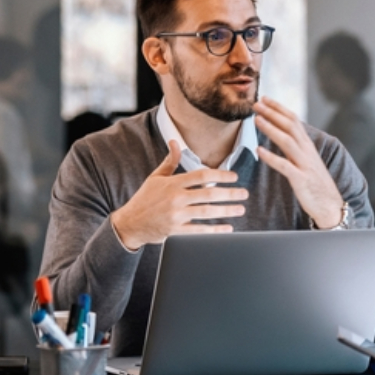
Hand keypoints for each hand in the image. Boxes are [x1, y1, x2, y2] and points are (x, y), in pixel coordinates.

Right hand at [109, 140, 248, 250]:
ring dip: (227, 210)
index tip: (234, 177)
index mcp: (172, 183)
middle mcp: (175, 198)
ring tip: (240, 209)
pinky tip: (227, 229)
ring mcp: (176, 216)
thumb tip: (175, 142)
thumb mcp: (155, 177)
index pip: (202, 175)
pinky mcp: (176, 231)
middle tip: (244, 193)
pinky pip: (200, 231)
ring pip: (207, 212)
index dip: (221, 174)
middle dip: (230, 193)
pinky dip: (215, 230)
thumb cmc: (144, 199)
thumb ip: (169, 161)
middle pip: (209, 193)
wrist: (129, 223)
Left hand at [252, 97, 346, 228]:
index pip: (294, 120)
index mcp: (307, 146)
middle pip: (290, 126)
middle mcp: (307, 151)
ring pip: (287, 141)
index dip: (279, 108)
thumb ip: (295, 147)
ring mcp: (304, 165)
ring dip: (271, 129)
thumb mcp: (306, 161)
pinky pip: (285, 166)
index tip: (265, 99)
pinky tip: (259, 151)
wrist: (330, 206)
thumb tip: (281, 134)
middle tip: (256, 103)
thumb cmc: (315, 184)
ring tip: (256, 120)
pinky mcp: (301, 179)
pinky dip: (271, 157)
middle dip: (273, 113)